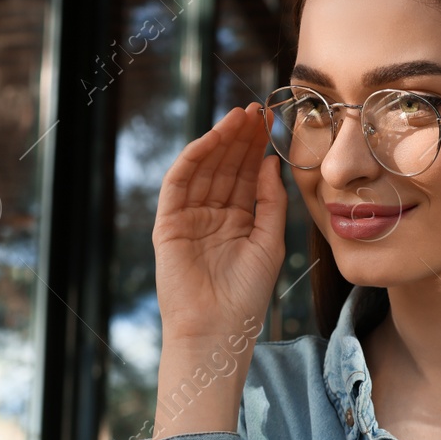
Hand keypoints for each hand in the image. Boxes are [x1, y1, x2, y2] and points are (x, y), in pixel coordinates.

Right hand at [153, 104, 287, 350]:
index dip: (257, 149)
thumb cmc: (246, 297)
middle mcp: (211, 217)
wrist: (216, 329)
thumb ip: (270, 201)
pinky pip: (179, 184)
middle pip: (225, 168)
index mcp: (237, 223)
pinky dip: (194, 159)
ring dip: (219, 141)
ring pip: (204, 170)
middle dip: (240, 138)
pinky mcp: (168, 224)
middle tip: (256, 110)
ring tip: (239, 116)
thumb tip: (270, 162)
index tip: (273, 122)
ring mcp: (188, 219)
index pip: (246, 177)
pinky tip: (212, 139)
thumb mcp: (269, 242)